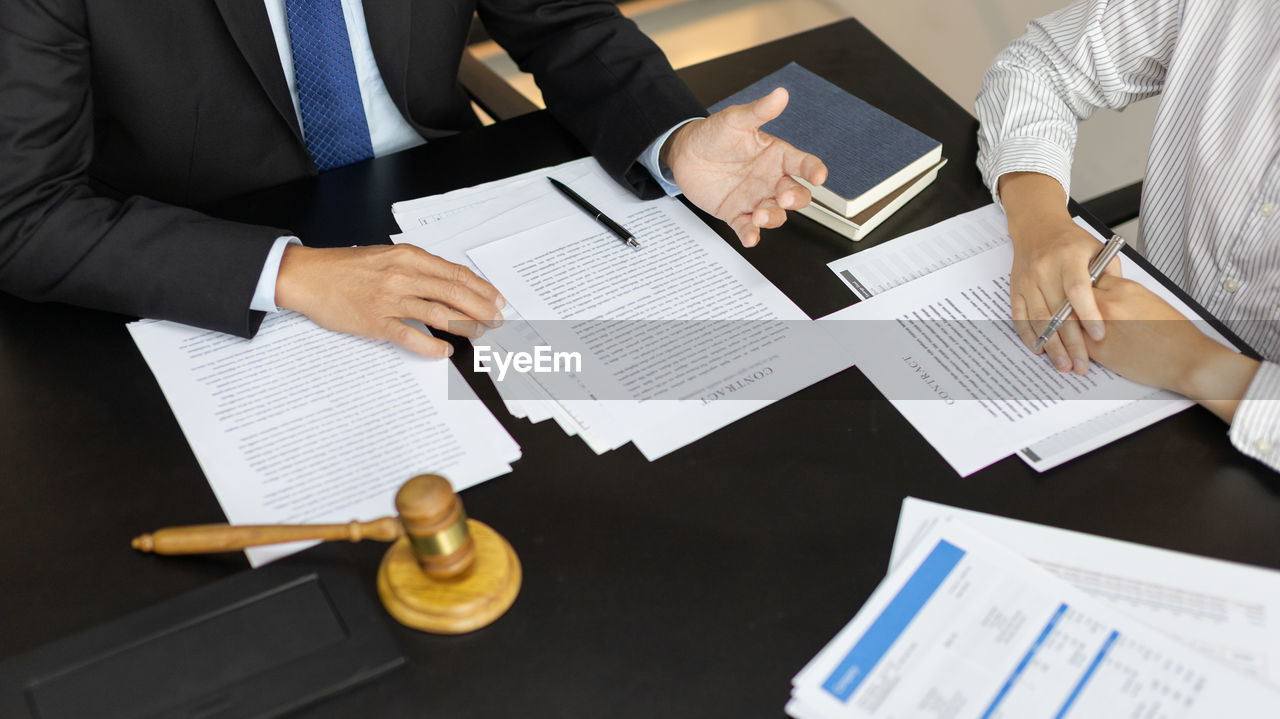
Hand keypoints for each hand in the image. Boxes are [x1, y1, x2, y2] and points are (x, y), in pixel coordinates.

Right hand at [275, 244, 504, 357]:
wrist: (308, 275)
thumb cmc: (346, 267)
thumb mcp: (387, 256)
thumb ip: (417, 268)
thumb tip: (449, 284)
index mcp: (408, 257)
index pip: (456, 273)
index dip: (481, 288)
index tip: (497, 299)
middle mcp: (402, 275)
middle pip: (454, 293)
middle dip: (481, 308)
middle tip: (496, 320)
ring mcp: (389, 300)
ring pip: (439, 313)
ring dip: (465, 325)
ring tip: (479, 333)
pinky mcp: (375, 322)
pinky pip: (410, 336)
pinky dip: (431, 345)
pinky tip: (444, 351)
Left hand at [662, 87, 827, 246]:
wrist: (685, 153)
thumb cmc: (715, 134)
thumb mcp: (736, 120)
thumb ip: (759, 111)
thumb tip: (780, 94)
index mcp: (777, 156)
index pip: (804, 164)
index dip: (814, 170)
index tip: (818, 175)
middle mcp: (771, 180)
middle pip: (796, 195)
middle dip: (795, 199)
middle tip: (784, 198)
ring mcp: (755, 199)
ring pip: (775, 214)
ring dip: (773, 218)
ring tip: (761, 215)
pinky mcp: (736, 214)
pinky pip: (748, 227)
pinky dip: (751, 234)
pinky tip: (750, 238)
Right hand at [1001, 172, 1118, 374]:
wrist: (1037, 227)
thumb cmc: (1071, 241)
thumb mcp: (1096, 249)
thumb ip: (1108, 275)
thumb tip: (1118, 306)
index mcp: (1069, 257)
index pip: (1078, 289)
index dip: (1088, 314)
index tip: (1099, 335)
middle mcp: (1045, 269)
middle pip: (1058, 312)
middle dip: (1072, 342)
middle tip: (1081, 365)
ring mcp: (1027, 280)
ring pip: (1039, 319)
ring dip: (1051, 345)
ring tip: (1063, 365)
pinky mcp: (1016, 289)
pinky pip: (1020, 316)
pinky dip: (1028, 335)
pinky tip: (1039, 349)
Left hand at [1083, 275, 1257, 422]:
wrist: (1186, 358)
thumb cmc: (1176, 333)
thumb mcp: (1150, 300)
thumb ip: (1124, 294)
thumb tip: (1110, 295)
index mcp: (1125, 288)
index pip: (1090, 277)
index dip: (1084, 286)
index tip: (1081, 291)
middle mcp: (1110, 304)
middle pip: (1075, 296)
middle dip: (1071, 302)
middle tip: (1069, 308)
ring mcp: (1100, 326)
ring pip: (1069, 318)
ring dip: (1067, 322)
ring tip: (1068, 327)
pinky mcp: (1098, 350)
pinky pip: (1075, 341)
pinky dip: (1072, 342)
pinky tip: (1073, 344)